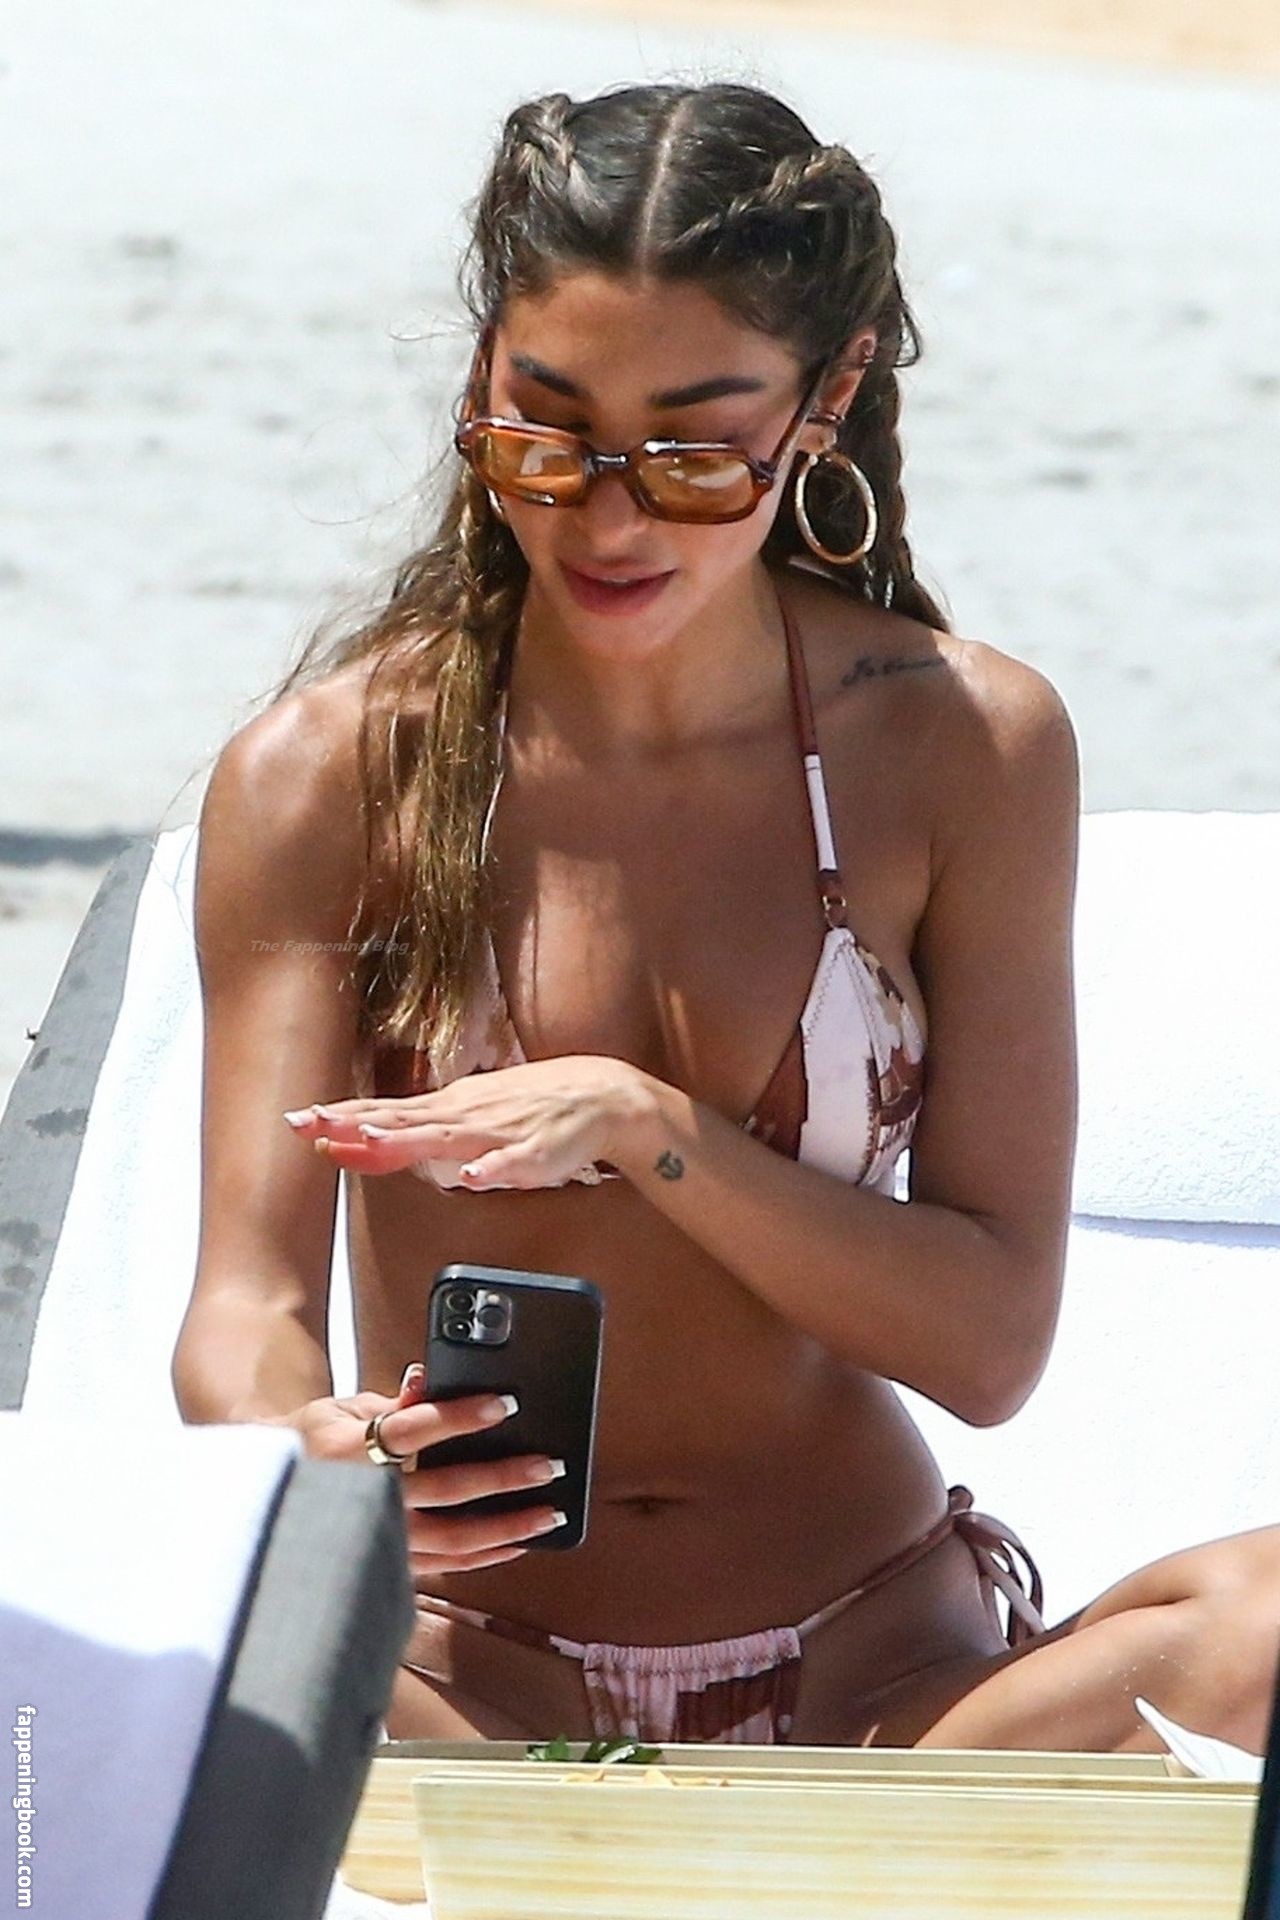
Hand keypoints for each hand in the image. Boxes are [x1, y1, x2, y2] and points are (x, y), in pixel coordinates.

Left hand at [283, 1055, 653, 1189]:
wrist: (599, 1096)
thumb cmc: (530, 1106)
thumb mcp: (468, 1113)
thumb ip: (422, 1131)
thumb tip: (370, 1140)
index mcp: (447, 1109)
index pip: (384, 1113)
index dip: (342, 1118)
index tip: (299, 1121)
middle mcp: (463, 1116)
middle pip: (400, 1121)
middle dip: (354, 1123)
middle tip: (310, 1124)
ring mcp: (497, 1132)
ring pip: (444, 1137)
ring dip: (406, 1139)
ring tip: (370, 1139)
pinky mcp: (534, 1152)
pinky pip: (510, 1164)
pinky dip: (490, 1170)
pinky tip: (472, 1178)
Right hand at [285, 1365, 568, 1572]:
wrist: (266, 1500)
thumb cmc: (311, 1445)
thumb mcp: (340, 1409)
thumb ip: (391, 1401)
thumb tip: (429, 1378)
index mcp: (346, 1449)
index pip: (412, 1429)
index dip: (461, 1416)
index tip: (505, 1404)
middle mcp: (362, 1498)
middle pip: (445, 1488)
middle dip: (503, 1477)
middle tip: (546, 1466)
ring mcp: (376, 1539)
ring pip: (453, 1539)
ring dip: (507, 1526)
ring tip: (548, 1514)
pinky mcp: (388, 1564)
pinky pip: (445, 1565)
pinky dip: (485, 1556)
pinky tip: (517, 1542)